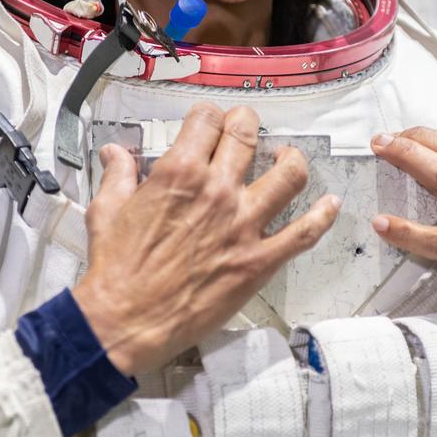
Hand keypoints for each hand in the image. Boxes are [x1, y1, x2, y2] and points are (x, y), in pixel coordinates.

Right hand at [73, 102, 339, 373]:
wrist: (126, 321)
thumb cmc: (115, 270)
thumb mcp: (106, 212)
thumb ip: (118, 176)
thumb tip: (116, 154)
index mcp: (179, 173)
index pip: (208, 119)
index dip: (209, 116)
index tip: (209, 123)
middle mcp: (218, 191)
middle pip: (248, 134)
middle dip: (247, 124)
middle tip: (245, 131)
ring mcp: (243, 225)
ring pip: (289, 175)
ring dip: (291, 161)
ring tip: (286, 159)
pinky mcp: (259, 261)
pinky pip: (305, 233)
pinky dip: (323, 216)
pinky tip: (330, 204)